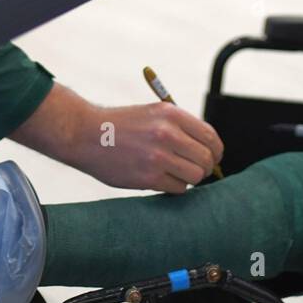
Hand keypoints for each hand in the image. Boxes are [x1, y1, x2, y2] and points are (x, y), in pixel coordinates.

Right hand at [80, 103, 224, 192]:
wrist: (87, 135)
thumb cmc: (122, 125)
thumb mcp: (153, 113)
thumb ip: (180, 127)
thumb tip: (208, 148)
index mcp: (171, 114)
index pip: (210, 136)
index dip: (216, 150)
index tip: (214, 157)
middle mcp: (167, 133)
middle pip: (206, 158)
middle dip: (205, 167)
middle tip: (197, 170)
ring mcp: (158, 156)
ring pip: (195, 175)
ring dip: (191, 178)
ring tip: (179, 174)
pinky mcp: (148, 177)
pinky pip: (178, 188)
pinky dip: (175, 186)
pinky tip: (164, 179)